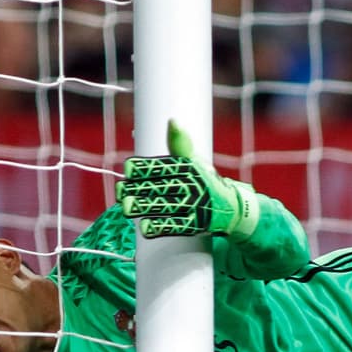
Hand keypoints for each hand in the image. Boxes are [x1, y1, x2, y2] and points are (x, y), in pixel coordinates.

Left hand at [116, 119, 258, 239]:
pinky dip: (160, 227)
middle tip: (119, 189)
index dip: (146, 167)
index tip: (128, 167)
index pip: (165, 166)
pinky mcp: (196, 224)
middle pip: (161, 186)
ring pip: (166, 205)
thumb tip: (164, 122)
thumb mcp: (193, 160)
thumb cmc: (204, 181)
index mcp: (189, 167)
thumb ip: (176, 145)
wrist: (232, 207)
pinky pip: (176, 226)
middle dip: (139, 188)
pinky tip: (144, 228)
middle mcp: (193, 185)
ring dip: (145, 206)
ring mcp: (195, 205)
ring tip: (126, 206)